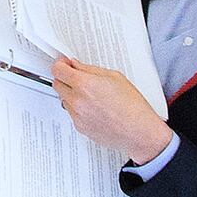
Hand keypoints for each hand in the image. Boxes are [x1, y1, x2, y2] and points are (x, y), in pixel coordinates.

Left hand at [52, 56, 173, 165]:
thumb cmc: (132, 106)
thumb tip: (76, 66)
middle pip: (57, 84)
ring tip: (92, 96)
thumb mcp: (114, 77)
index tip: (64, 64)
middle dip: (65, 78)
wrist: (139, 132)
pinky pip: (72, 113)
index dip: (60, 65)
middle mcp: (77, 101)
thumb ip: (90, 70)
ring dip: (72, 94)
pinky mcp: (79, 128)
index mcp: (85, 84)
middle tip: (77, 77)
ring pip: (64, 99)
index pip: (58, 70)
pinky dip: (78, 108)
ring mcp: (77, 116)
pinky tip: (95, 108)